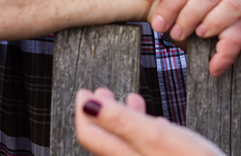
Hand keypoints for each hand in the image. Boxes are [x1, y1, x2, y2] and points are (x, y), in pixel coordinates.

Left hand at [75, 88, 224, 155]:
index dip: (85, 109)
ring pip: (126, 144)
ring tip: (130, 100)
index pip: (90, 134)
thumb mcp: (155, 136)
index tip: (85, 91)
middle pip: (106, 140)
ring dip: (125, 119)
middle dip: (103, 112)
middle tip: (103, 91)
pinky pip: (144, 150)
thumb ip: (119, 120)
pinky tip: (156, 124)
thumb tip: (87, 105)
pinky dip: (144, 132)